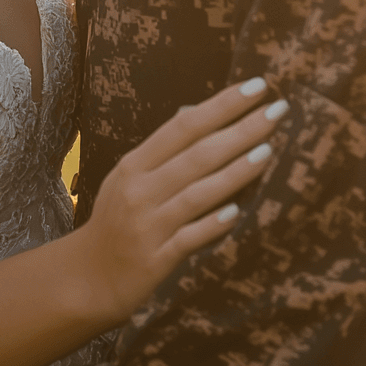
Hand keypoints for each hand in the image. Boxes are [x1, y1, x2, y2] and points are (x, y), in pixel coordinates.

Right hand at [71, 77, 284, 323]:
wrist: (87, 278)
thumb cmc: (118, 222)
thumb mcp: (129, 178)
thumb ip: (163, 149)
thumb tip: (193, 109)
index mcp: (134, 166)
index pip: (183, 126)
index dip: (221, 105)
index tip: (257, 87)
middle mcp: (139, 191)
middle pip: (196, 155)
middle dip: (240, 130)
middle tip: (278, 110)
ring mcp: (146, 226)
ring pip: (196, 194)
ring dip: (234, 173)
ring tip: (267, 152)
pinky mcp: (155, 260)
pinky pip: (188, 240)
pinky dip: (211, 225)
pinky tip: (236, 213)